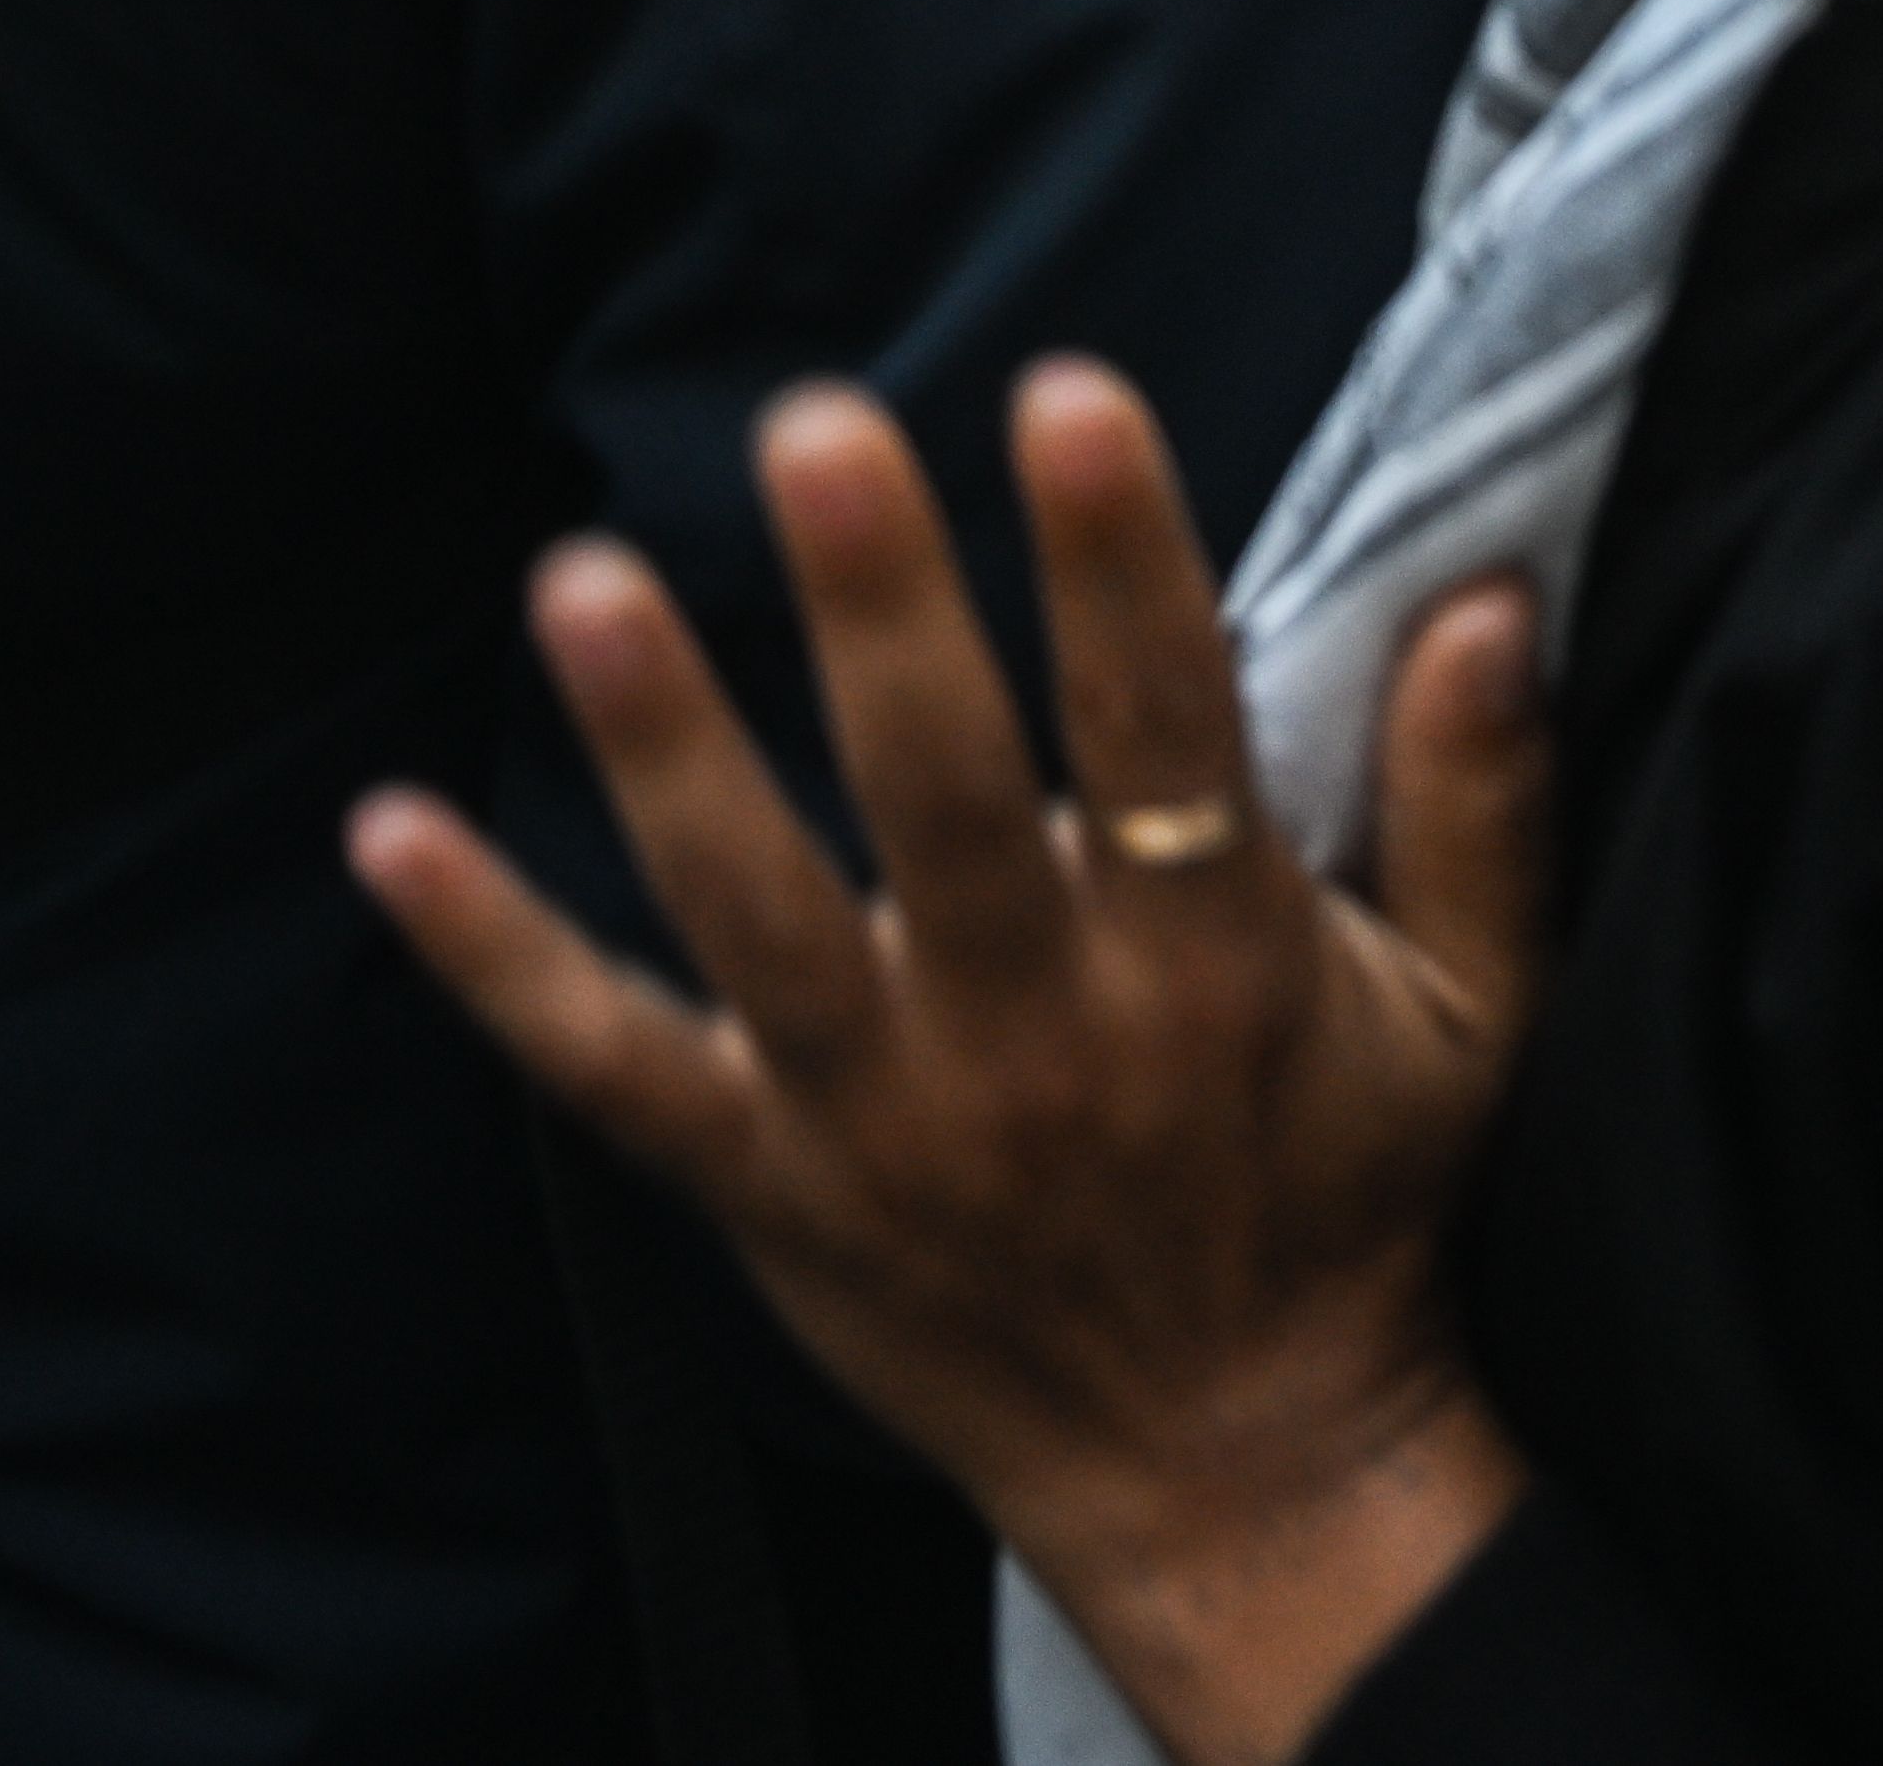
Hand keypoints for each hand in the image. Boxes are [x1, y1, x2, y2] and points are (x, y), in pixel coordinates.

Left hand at [356, 363, 1548, 1765]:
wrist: (1242, 1480)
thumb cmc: (1357, 1209)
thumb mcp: (1479, 1018)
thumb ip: (1482, 805)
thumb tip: (1492, 596)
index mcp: (1210, 968)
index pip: (1164, 733)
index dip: (1120, 565)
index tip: (1068, 401)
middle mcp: (1036, 1031)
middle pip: (944, 797)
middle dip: (879, 612)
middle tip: (814, 428)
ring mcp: (880, 1112)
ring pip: (751, 914)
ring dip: (666, 748)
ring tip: (583, 581)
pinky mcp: (762, 1184)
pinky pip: (606, 1067)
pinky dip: (493, 959)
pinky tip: (390, 835)